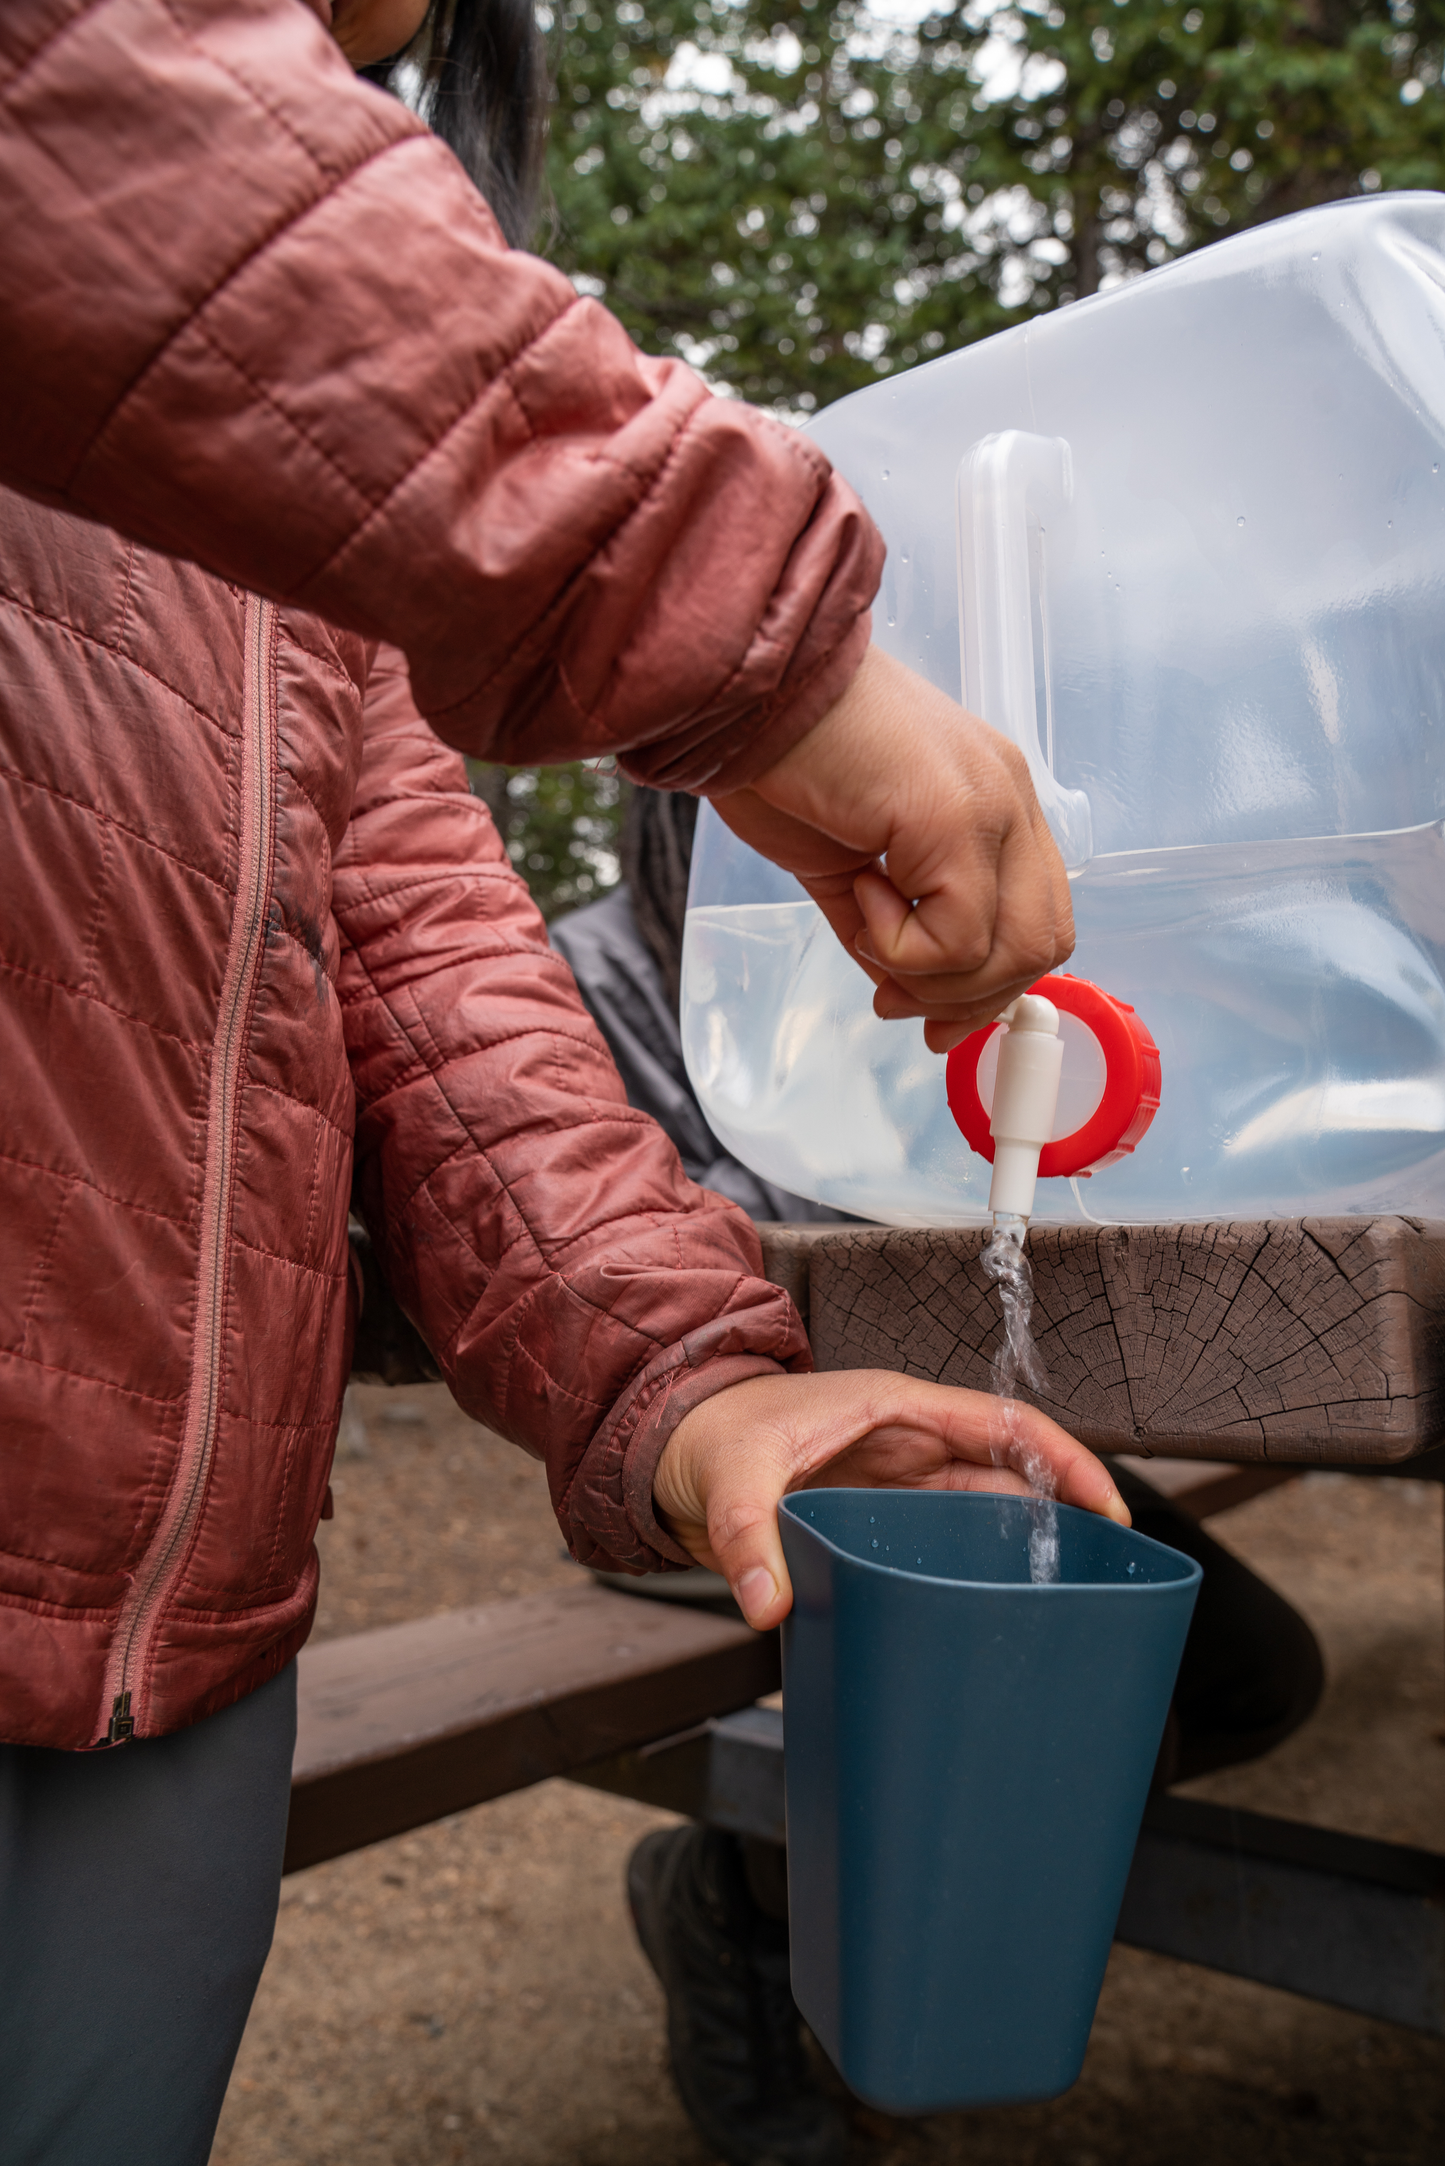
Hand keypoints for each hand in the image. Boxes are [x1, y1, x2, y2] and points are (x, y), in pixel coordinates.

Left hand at [652, 1370, 1128, 1628]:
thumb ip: (749, 1538)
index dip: (1061, 1459)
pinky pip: (938, 1541)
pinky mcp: (872, 1520)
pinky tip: (989, 1606)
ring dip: (1018, 1543)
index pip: (1001, 1423)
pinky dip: (970, 1567)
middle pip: (1004, 1471)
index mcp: (892, 1407)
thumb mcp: (730, 1478)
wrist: (667, 1453)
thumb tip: (769, 1600)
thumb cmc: (706, 1436)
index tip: (1103, 1503)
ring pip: (978, 1509)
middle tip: (1100, 1568)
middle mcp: (903, 1443)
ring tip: (1061, 1593)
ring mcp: (891, 1483)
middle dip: (1057, 1510)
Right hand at [708, 647, 1074, 1051]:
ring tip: (867, 926)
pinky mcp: (955, 818)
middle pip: (1044, 943)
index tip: (931, 1017)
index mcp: (990, 801)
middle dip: (968, 997)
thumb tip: (908, 992)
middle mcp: (1007, 798)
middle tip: (895, 996)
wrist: (742, 694)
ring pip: (1013, 952)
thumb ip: (891, 922)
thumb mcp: (847, 862)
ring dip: (931, 975)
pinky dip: (901, 946)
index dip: (991, 985)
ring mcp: (991, 804)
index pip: (1037, 918)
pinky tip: (859, 888)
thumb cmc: (783, 759)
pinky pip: (957, 940)